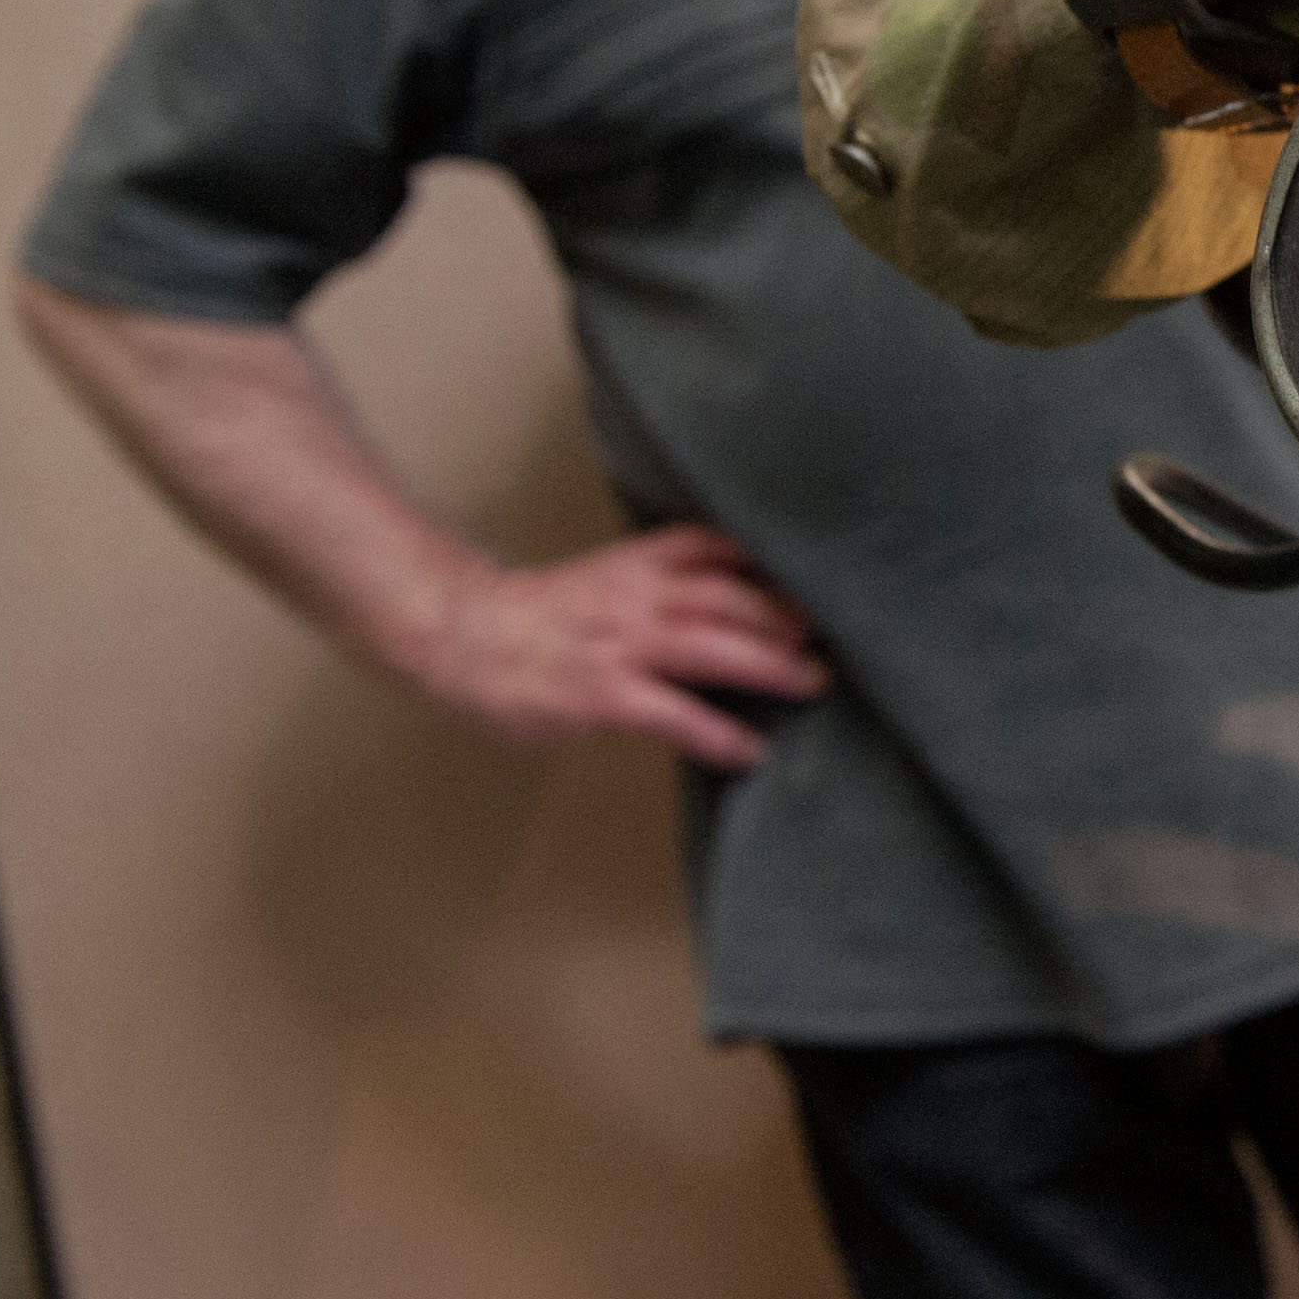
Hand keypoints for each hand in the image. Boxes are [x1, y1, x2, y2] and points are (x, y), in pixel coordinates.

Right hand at [383, 526, 826, 769]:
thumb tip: (740, 602)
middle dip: (789, 615)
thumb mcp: (610, 578)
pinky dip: (718, 733)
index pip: (719, 546)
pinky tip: (749, 751)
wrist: (463, 635)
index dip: (772, 560)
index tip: (820, 573)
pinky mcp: (605, 695)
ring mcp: (623, 645)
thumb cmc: (546, 616)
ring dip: (772, 664)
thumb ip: (667, 583)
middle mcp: (639, 597)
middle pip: (732, 595)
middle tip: (835, 635)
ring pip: (713, 647)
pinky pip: (674, 714)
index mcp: (641, 562)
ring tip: (814, 682)